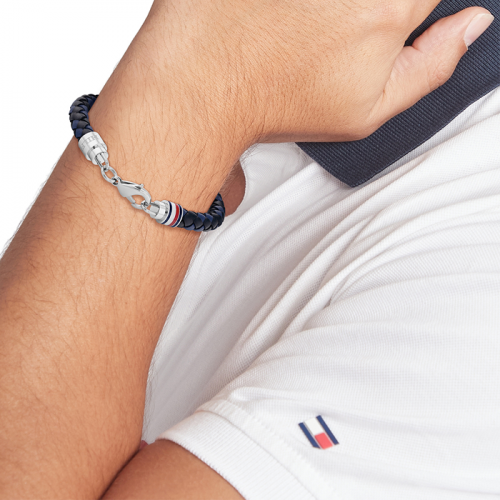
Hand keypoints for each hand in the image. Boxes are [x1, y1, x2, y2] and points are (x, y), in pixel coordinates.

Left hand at [142, 0, 492, 146]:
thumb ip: (431, 67)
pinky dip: (302, 8)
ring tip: (309, 25)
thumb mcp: (367, 111)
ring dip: (331, 12)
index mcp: (391, 7)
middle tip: (336, 29)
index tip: (384, 26)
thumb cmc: (278, 102)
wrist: (207, 81)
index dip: (407, 13)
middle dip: (371, 13)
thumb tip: (472, 25)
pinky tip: (289, 18)